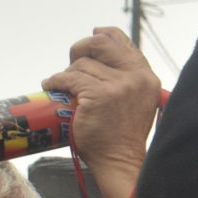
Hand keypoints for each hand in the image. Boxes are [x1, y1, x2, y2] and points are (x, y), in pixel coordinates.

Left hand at [44, 28, 162, 197]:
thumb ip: (127, 79)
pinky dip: (56, 81)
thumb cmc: (122, 136)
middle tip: (70, 62)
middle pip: (101, 44)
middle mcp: (137, 77)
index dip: (103, 36)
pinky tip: (51, 86)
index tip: (91, 39)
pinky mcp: (99, 95)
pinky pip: (69, 78)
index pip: (123, 41)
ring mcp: (119, 85)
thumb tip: (99, 57)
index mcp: (146, 77)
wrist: (121, 161)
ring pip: (81, 65)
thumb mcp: (136, 102)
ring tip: (63, 88)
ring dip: (67, 74)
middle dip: (81, 48)